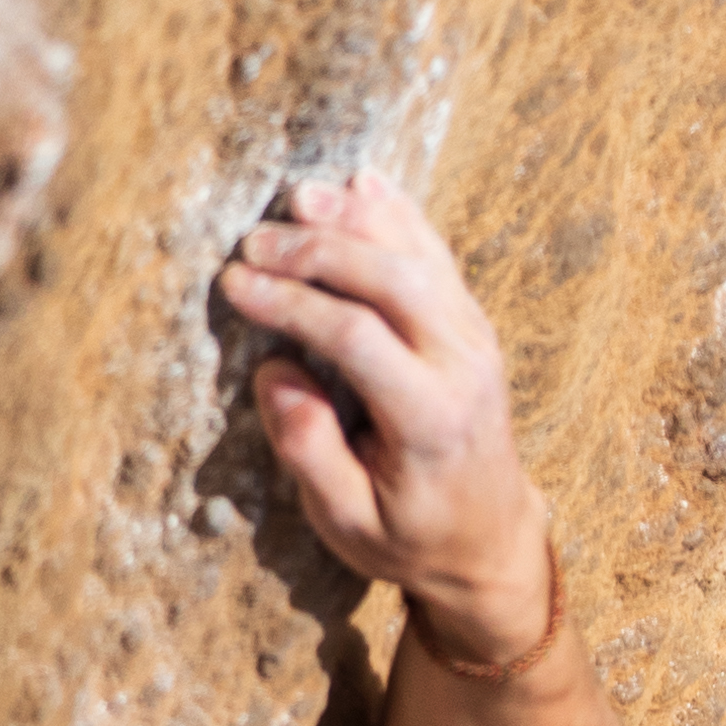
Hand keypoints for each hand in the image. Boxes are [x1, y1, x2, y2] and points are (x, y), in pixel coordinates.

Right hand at [217, 174, 556, 661]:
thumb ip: (309, 452)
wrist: (490, 541)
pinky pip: (436, 254)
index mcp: (430, 419)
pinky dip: (397, 214)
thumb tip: (275, 373)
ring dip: (355, 218)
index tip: (235, 284)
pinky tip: (357, 183)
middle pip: (390, 278)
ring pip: (418, 253)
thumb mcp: (349, 524)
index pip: (355, 335)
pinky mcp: (472, 323)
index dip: (291, 303)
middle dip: (317, 250)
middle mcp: (463, 366)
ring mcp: (475, 338)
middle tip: (253, 240)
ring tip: (296, 196)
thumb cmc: (411, 537)